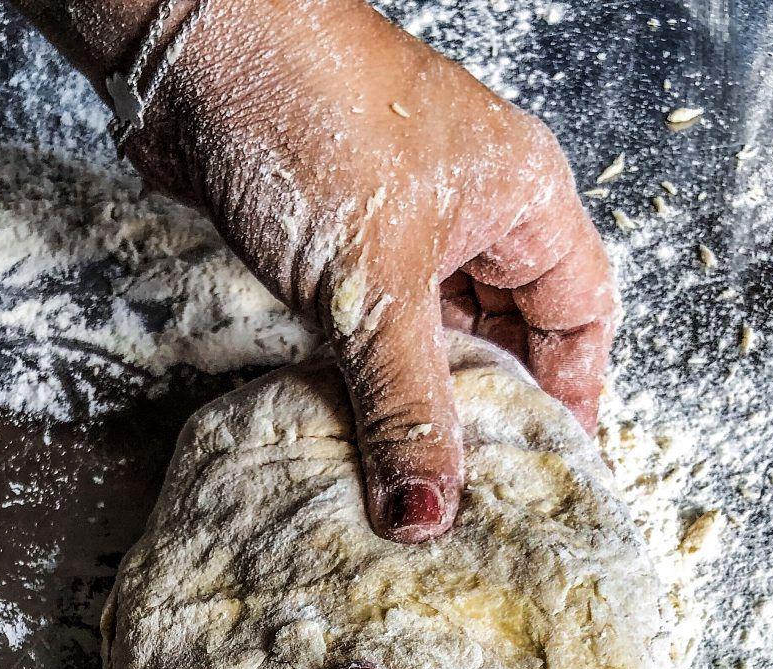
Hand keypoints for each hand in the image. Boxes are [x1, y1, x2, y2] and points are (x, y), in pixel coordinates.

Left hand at [125, 0, 615, 541]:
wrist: (191, 54)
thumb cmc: (308, 119)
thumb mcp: (373, 286)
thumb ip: (404, 404)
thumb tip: (427, 510)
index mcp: (522, 199)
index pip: (580, 313)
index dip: (577, 394)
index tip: (556, 467)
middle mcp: (469, 212)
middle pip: (506, 331)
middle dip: (491, 411)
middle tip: (476, 493)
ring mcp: (397, 227)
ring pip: (430, 335)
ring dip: (420, 401)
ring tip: (415, 480)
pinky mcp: (332, 245)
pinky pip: (367, 329)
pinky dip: (365, 379)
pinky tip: (356, 431)